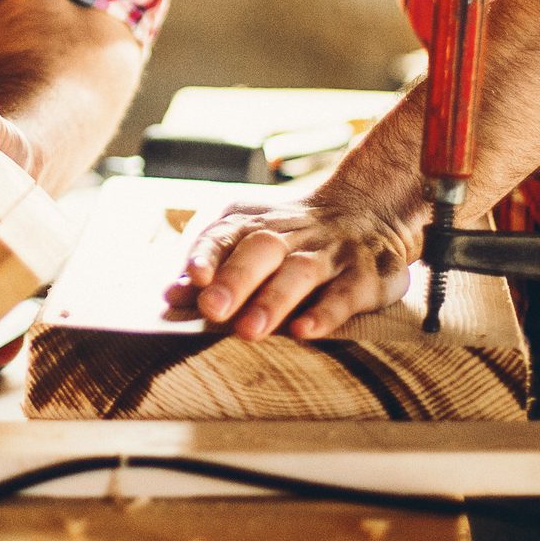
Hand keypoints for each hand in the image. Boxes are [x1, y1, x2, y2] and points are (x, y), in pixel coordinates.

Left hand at [164, 200, 411, 340]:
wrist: (370, 209)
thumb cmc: (294, 238)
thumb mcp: (252, 239)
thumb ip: (212, 268)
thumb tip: (170, 295)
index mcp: (257, 223)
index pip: (226, 232)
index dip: (208, 253)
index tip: (193, 276)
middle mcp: (293, 234)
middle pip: (262, 249)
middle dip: (235, 279)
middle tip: (212, 309)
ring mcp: (331, 253)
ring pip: (301, 272)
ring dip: (273, 300)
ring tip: (248, 330)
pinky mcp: (366, 276)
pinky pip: (346, 294)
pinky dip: (325, 313)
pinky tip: (303, 331)